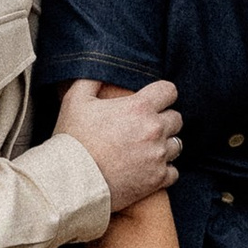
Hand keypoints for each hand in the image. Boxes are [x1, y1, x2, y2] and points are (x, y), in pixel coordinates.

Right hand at [57, 77, 180, 210]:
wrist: (70, 182)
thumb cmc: (71, 140)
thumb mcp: (75, 101)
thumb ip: (92, 79)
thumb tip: (100, 66)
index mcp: (139, 107)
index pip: (169, 91)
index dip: (162, 94)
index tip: (153, 101)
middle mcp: (154, 130)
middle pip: (176, 119)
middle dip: (164, 120)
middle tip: (145, 128)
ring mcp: (158, 156)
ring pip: (177, 145)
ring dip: (165, 145)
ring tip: (147, 149)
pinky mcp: (157, 180)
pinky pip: (174, 172)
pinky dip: (163, 171)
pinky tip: (148, 169)